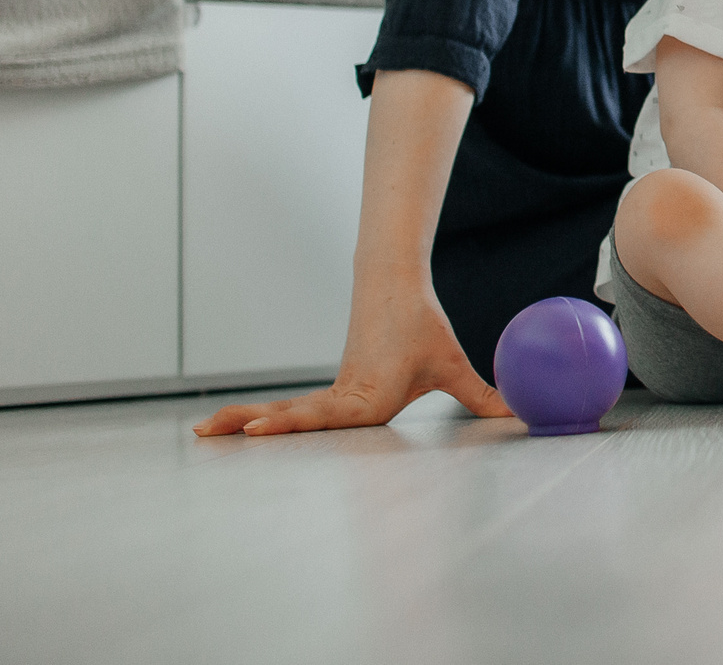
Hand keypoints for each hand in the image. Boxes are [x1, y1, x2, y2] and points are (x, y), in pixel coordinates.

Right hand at [193, 263, 508, 436]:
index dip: (289, 425)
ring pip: (284, 413)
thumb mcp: (452, 366)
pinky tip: (232, 429)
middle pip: (290, 417)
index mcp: (365, 397)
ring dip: (242, 422)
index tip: (259, 428)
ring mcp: (330, 394)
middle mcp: (342, 398)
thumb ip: (481, 394)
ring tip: (203, 435)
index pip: (322, 416)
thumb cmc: (422, 327)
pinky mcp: (329, 391)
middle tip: (211, 435)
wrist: (393, 287)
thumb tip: (519, 413)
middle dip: (252, 428)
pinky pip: (291, 411)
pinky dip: (260, 420)